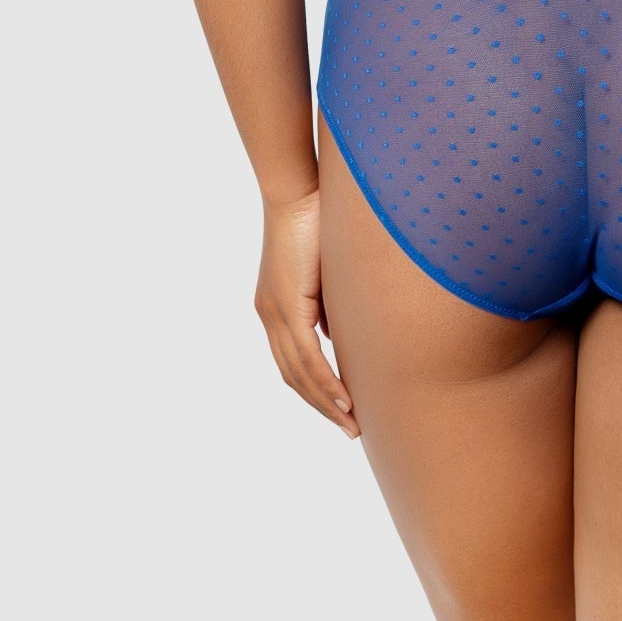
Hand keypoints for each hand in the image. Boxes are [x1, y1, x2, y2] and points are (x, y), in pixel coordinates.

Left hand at [254, 187, 358, 437]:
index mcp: (276, 307)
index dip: (317, 390)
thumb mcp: (326, 270)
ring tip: (352, 424)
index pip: (293, 362)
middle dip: (322, 407)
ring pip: (299, 373)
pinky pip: (306, 356)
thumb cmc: (317, 219)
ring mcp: (274, 311)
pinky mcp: (286, 305)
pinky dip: (326, 382)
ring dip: (326, 403)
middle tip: (350, 429)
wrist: (298, 191)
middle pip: (293, 377)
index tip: (342, 410)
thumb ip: (328, 303)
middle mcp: (269, 314)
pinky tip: (344, 399)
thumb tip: (338, 331)